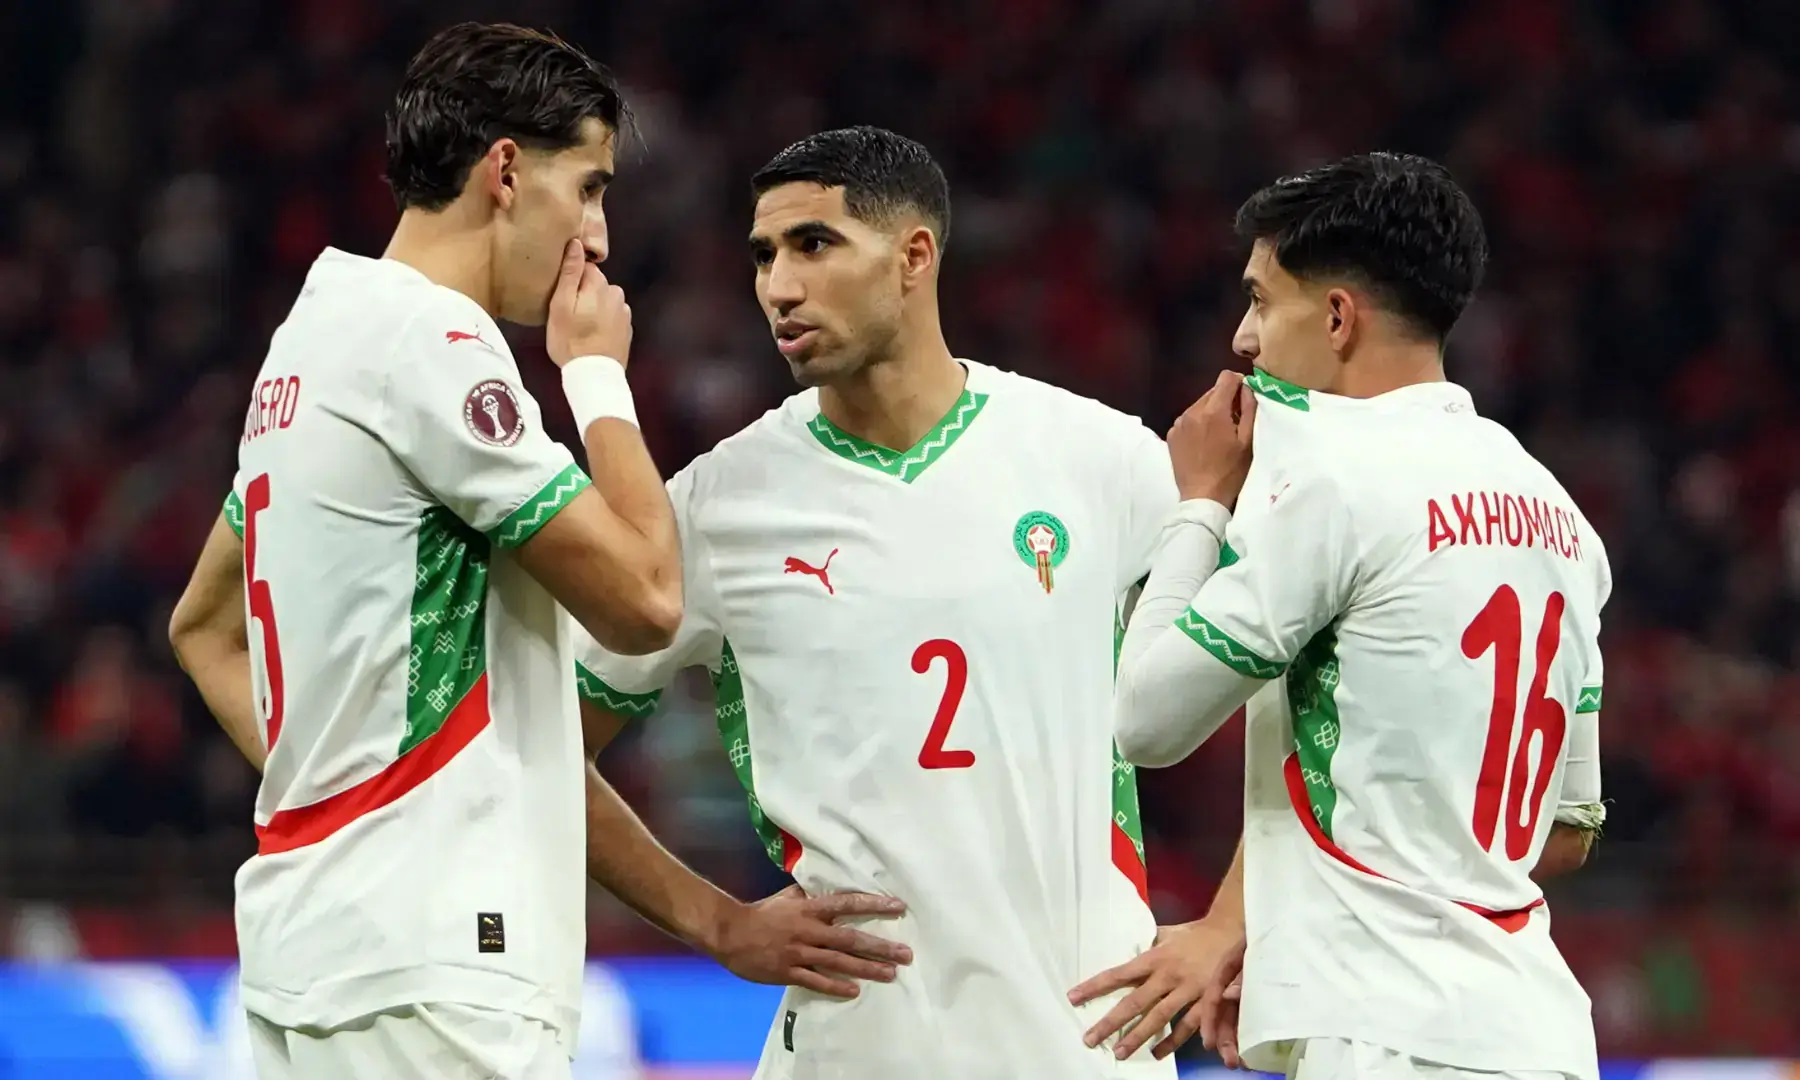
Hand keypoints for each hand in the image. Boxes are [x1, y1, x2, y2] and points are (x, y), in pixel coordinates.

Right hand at [546, 238, 632, 367]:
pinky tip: (593, 335)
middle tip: (568, 314)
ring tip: (580, 327)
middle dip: (583, 294)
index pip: (584, 267)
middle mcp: (616, 294)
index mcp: (599, 284)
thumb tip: (576, 243)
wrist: (595, 375)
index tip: (561, 294)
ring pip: (604, 301)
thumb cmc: (571, 340)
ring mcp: (624, 312)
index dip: (571, 278)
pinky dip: (603, 322)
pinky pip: (611, 317)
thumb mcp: (561, 305)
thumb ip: (570, 273)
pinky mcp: (627, 329)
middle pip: (595, 284)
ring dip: (594, 308)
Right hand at [706, 885, 912, 999]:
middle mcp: (809, 930)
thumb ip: (810, 895)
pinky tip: (855, 991)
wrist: (730, 934)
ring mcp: (799, 953)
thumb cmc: (762, 913)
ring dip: (867, 968)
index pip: (847, 904)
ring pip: (839, 962)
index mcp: (809, 909)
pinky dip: (836, 986)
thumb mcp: (787, 897)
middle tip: (906, 954)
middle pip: (850, 939)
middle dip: (880, 947)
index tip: (899, 907)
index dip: (874, 905)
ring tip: (891, 974)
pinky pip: (816, 981)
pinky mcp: (788, 972)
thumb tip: (828, 886)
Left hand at [1068, 918, 1244, 1061]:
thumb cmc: (1194, 933)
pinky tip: (1157, 1053)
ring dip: (1137, 1037)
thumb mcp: (1167, 933)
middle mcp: (1167, 976)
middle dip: (1111, 1022)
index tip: (1073, 998)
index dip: (1095, 987)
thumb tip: (1127, 947)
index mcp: (1154, 957)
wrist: (1230, 931)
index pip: (1118, 974)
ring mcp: (1187, 991)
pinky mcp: (1205, 1002)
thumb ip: (1148, 945)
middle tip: (1090, 1039)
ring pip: (1158, 1018)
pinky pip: (1187, 1026)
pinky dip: (1172, 1041)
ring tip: (1119, 1053)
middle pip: (1134, 1002)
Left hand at [1168, 370, 1255, 507]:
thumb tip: (1246, 388)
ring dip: (1211, 412)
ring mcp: (1179, 423)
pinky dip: (1198, 423)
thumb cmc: (1230, 471)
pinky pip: (1188, 419)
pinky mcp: (1172, 434)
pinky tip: (1204, 442)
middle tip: (1234, 421)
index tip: (1244, 397)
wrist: (1202, 497)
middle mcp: (1192, 411)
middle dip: (1225, 400)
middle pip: (1212, 391)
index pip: (1226, 378)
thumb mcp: (1247, 441)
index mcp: (1213, 411)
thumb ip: (1248, 409)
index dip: (1238, 383)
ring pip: (1200, 404)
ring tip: (1219, 434)